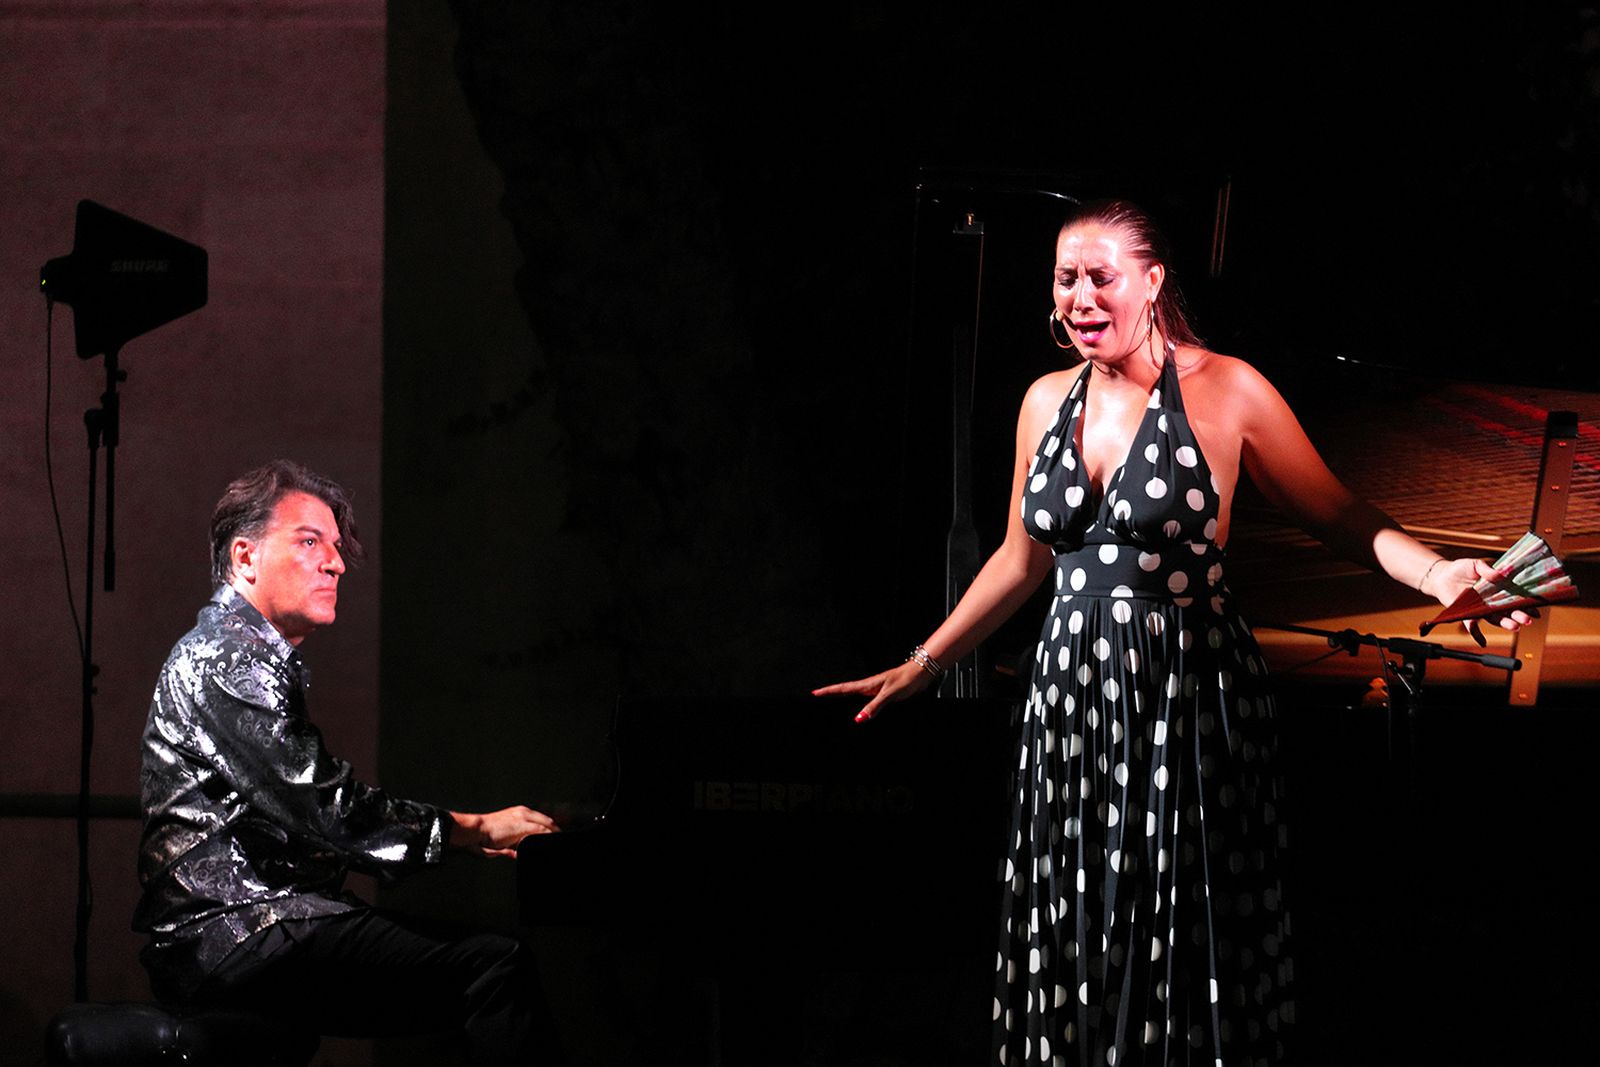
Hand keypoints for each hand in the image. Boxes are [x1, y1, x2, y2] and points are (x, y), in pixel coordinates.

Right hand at [449, 806, 559, 857]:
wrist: (474, 830)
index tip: (555, 836)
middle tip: (561, 839)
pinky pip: (542, 831)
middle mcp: (523, 812)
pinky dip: (548, 836)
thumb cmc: (482, 836)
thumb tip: (517, 854)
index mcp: (518, 813)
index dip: (550, 828)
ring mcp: (524, 818)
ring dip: (554, 834)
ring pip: (547, 825)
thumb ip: (511, 847)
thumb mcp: (501, 840)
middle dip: (555, 831)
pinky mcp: (523, 825)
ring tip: (559, 841)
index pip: (540, 820)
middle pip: (547, 821)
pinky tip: (551, 842)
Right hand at [812, 660, 936, 722]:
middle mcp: (869, 687)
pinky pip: (866, 701)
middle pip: (845, 691)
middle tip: (817, 696)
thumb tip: (859, 719)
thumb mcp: (889, 694)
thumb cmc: (906, 679)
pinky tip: (860, 710)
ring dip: (842, 697)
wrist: (920, 673)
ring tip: (830, 700)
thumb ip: (874, 706)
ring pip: (854, 695)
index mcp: (867, 685)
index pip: (843, 689)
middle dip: (830, 693)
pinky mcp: (883, 694)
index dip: (828, 691)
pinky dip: (858, 704)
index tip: (815, 693)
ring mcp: (875, 690)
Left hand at [1423, 556, 1537, 646]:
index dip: (1527, 604)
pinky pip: (1472, 627)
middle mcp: (1492, 601)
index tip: (1537, 610)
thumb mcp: (1475, 564)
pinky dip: (1477, 635)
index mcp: (1498, 590)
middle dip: (1519, 616)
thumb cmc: (1461, 569)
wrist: (1442, 576)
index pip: (1516, 598)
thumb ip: (1486, 569)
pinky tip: (1482, 643)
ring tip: (1515, 626)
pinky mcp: (1467, 614)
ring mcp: (1481, 608)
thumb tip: (1499, 575)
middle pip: (1509, 611)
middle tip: (1527, 620)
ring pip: (1495, 618)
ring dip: (1505, 623)